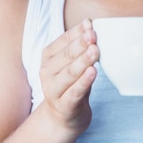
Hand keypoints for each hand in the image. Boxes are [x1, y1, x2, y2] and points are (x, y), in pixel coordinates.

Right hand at [39, 19, 98, 133]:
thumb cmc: (71, 85)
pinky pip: (75, 92)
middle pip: (66, 56)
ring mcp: (53, 91)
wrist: (63, 118)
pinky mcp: (64, 106)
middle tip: (93, 35)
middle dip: (81, 44)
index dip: (77, 32)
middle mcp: (47, 73)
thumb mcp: (73, 64)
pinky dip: (84, 82)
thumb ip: (80, 46)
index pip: (63, 41)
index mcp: (48, 58)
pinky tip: (93, 72)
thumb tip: (90, 24)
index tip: (90, 23)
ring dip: (83, 61)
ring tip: (95, 51)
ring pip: (70, 73)